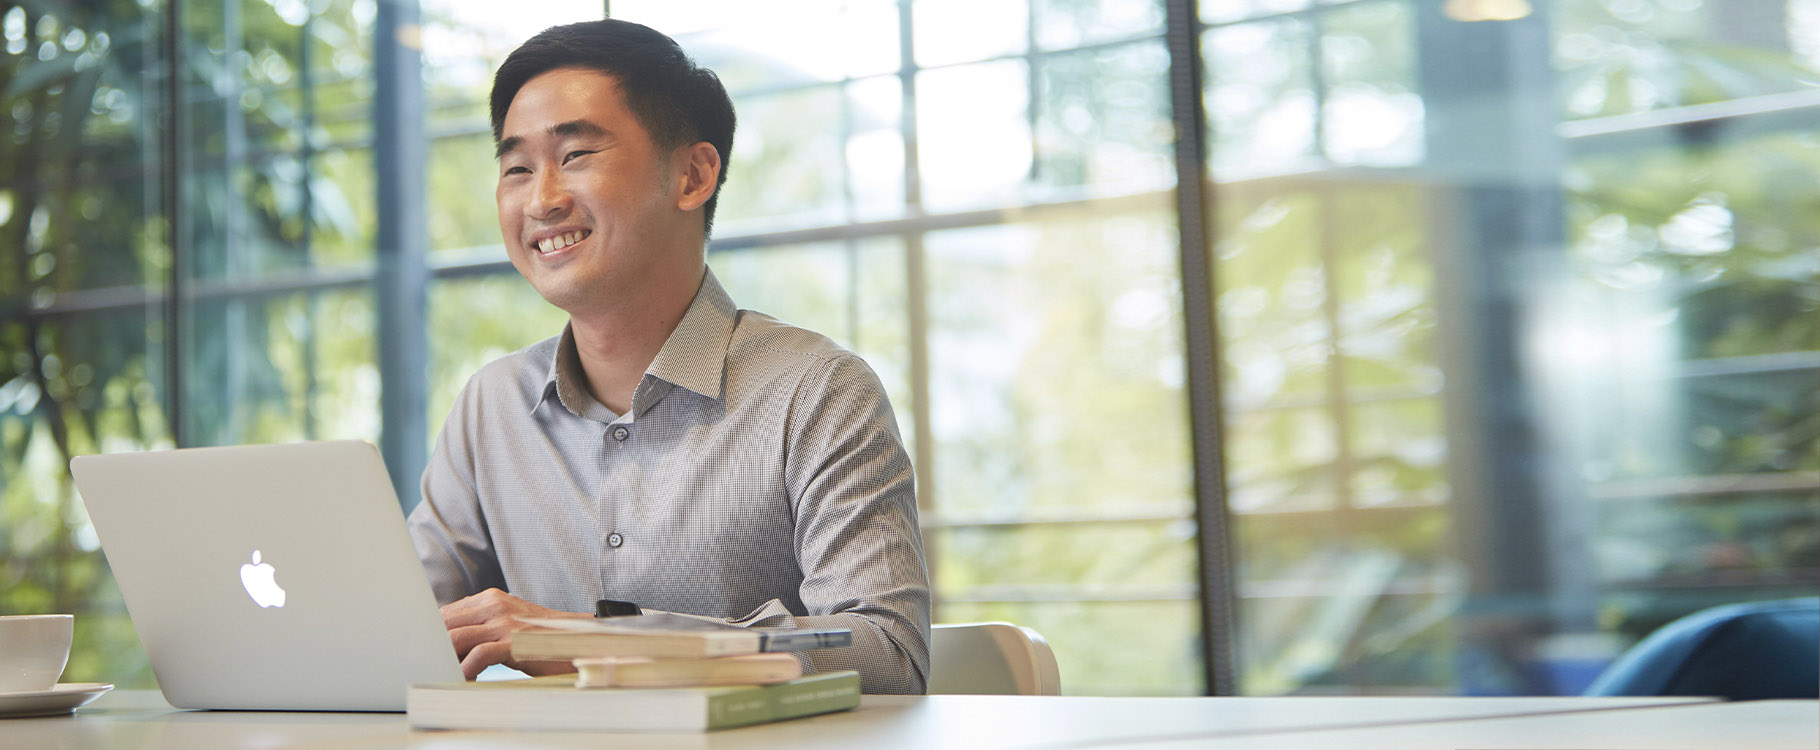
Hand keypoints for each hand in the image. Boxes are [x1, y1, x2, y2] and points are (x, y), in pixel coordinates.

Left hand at [441, 588, 589, 679]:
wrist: (581, 641)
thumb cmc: (545, 638)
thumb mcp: (511, 624)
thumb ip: (484, 625)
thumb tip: (452, 641)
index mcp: (492, 598)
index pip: (447, 612)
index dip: (432, 633)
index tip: (427, 650)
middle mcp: (495, 605)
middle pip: (446, 623)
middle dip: (433, 645)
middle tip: (429, 663)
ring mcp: (504, 622)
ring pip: (455, 638)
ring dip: (445, 659)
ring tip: (442, 673)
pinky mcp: (513, 642)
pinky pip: (477, 656)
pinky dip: (465, 670)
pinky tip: (465, 679)